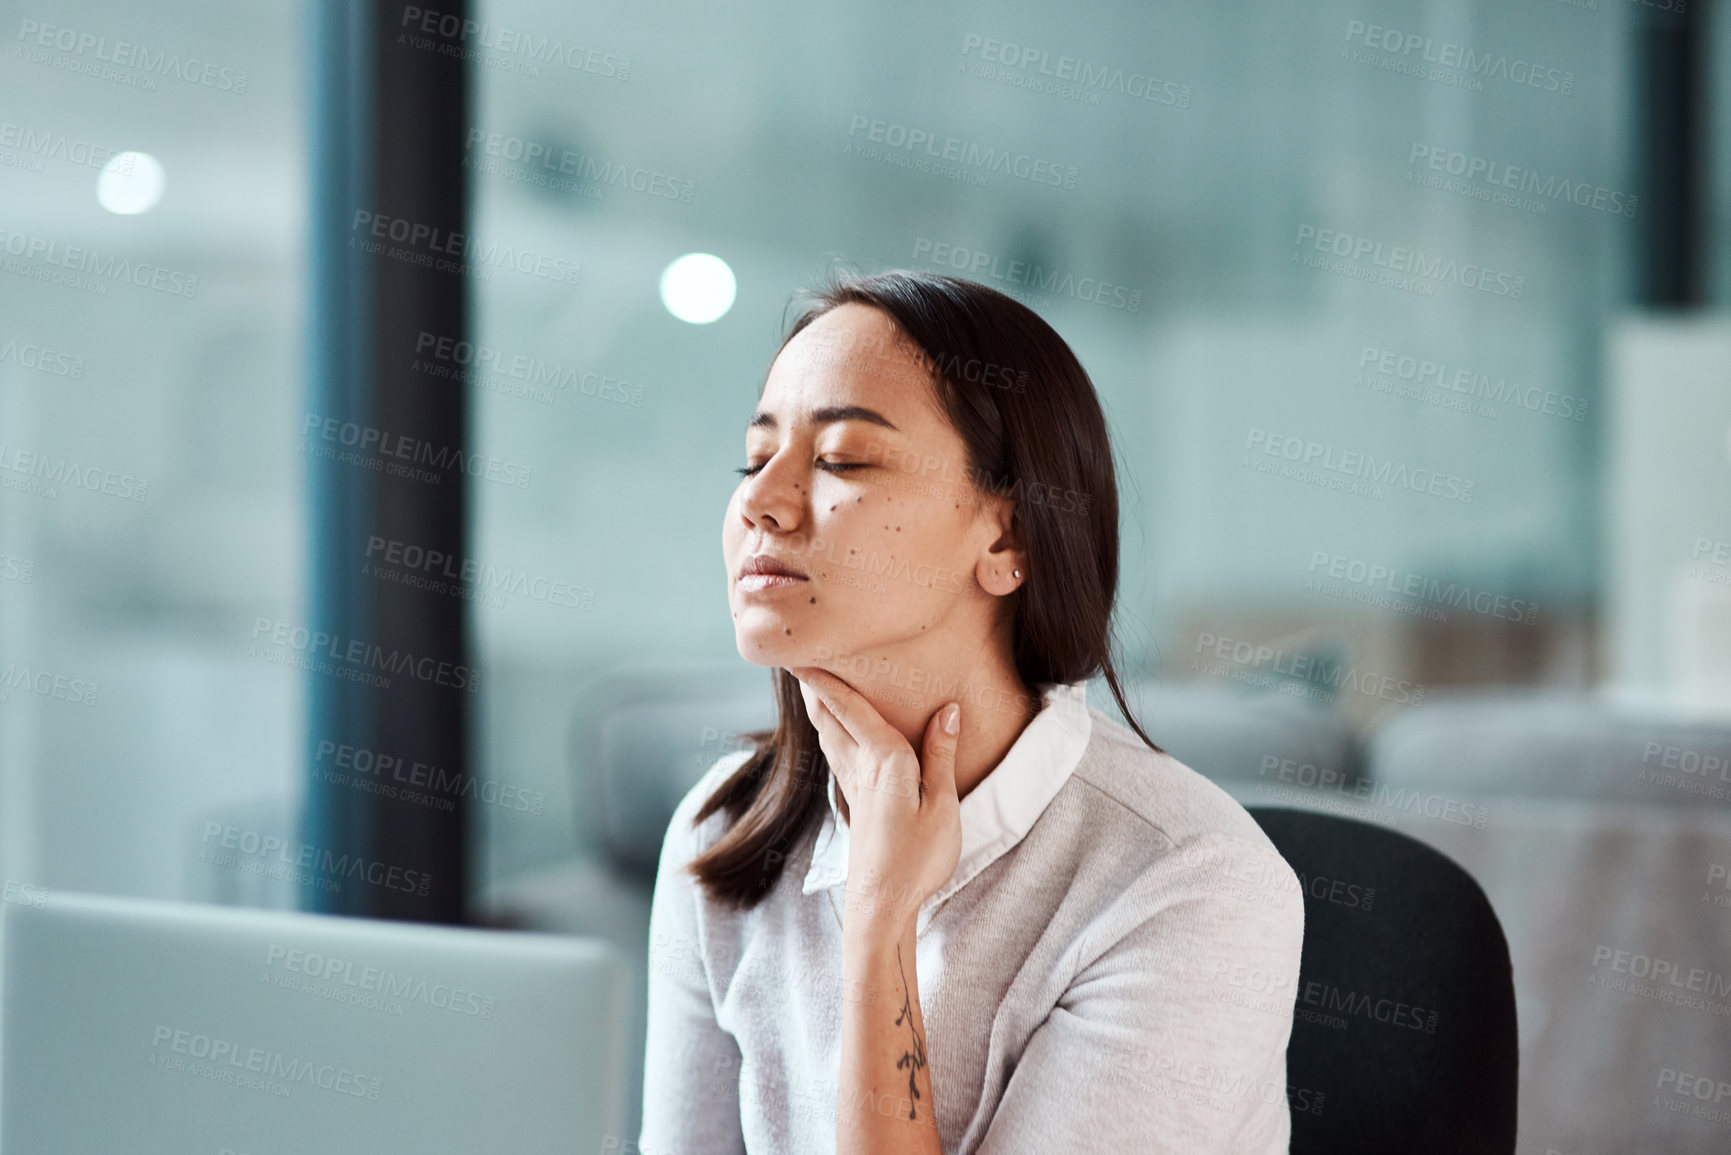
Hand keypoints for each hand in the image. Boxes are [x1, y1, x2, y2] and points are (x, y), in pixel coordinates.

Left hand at [789, 666, 962, 934]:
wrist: (882, 905)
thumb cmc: (918, 859)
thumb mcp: (943, 806)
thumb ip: (941, 755)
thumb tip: (947, 710)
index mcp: (884, 763)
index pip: (851, 710)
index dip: (827, 680)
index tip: (803, 652)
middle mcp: (860, 770)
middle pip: (829, 718)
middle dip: (813, 686)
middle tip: (795, 655)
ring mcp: (853, 789)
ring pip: (829, 736)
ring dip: (818, 707)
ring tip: (809, 684)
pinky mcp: (854, 805)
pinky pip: (837, 755)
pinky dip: (829, 733)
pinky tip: (832, 735)